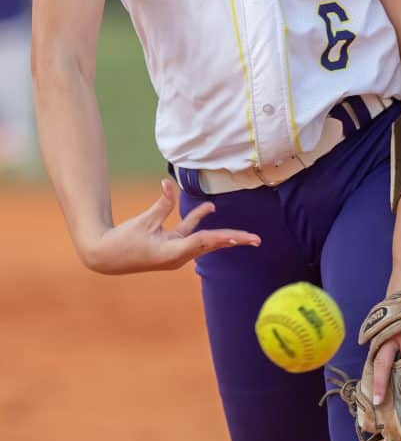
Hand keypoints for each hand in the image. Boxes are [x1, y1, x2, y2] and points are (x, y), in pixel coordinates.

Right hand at [82, 178, 260, 274]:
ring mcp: (175, 253)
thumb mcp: (144, 220)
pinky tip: (209, 210)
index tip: (237, 237)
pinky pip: (191, 235)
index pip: (203, 242)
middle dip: (232, 240)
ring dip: (221, 233)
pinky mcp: (171, 248)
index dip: (221, 237)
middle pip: (211, 245)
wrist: (105, 257)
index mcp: (172, 253)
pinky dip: (199, 222)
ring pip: (204, 241)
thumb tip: (168, 183)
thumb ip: (161, 203)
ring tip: (244, 233)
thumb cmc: (123, 241)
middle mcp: (178, 256)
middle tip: (256, 240)